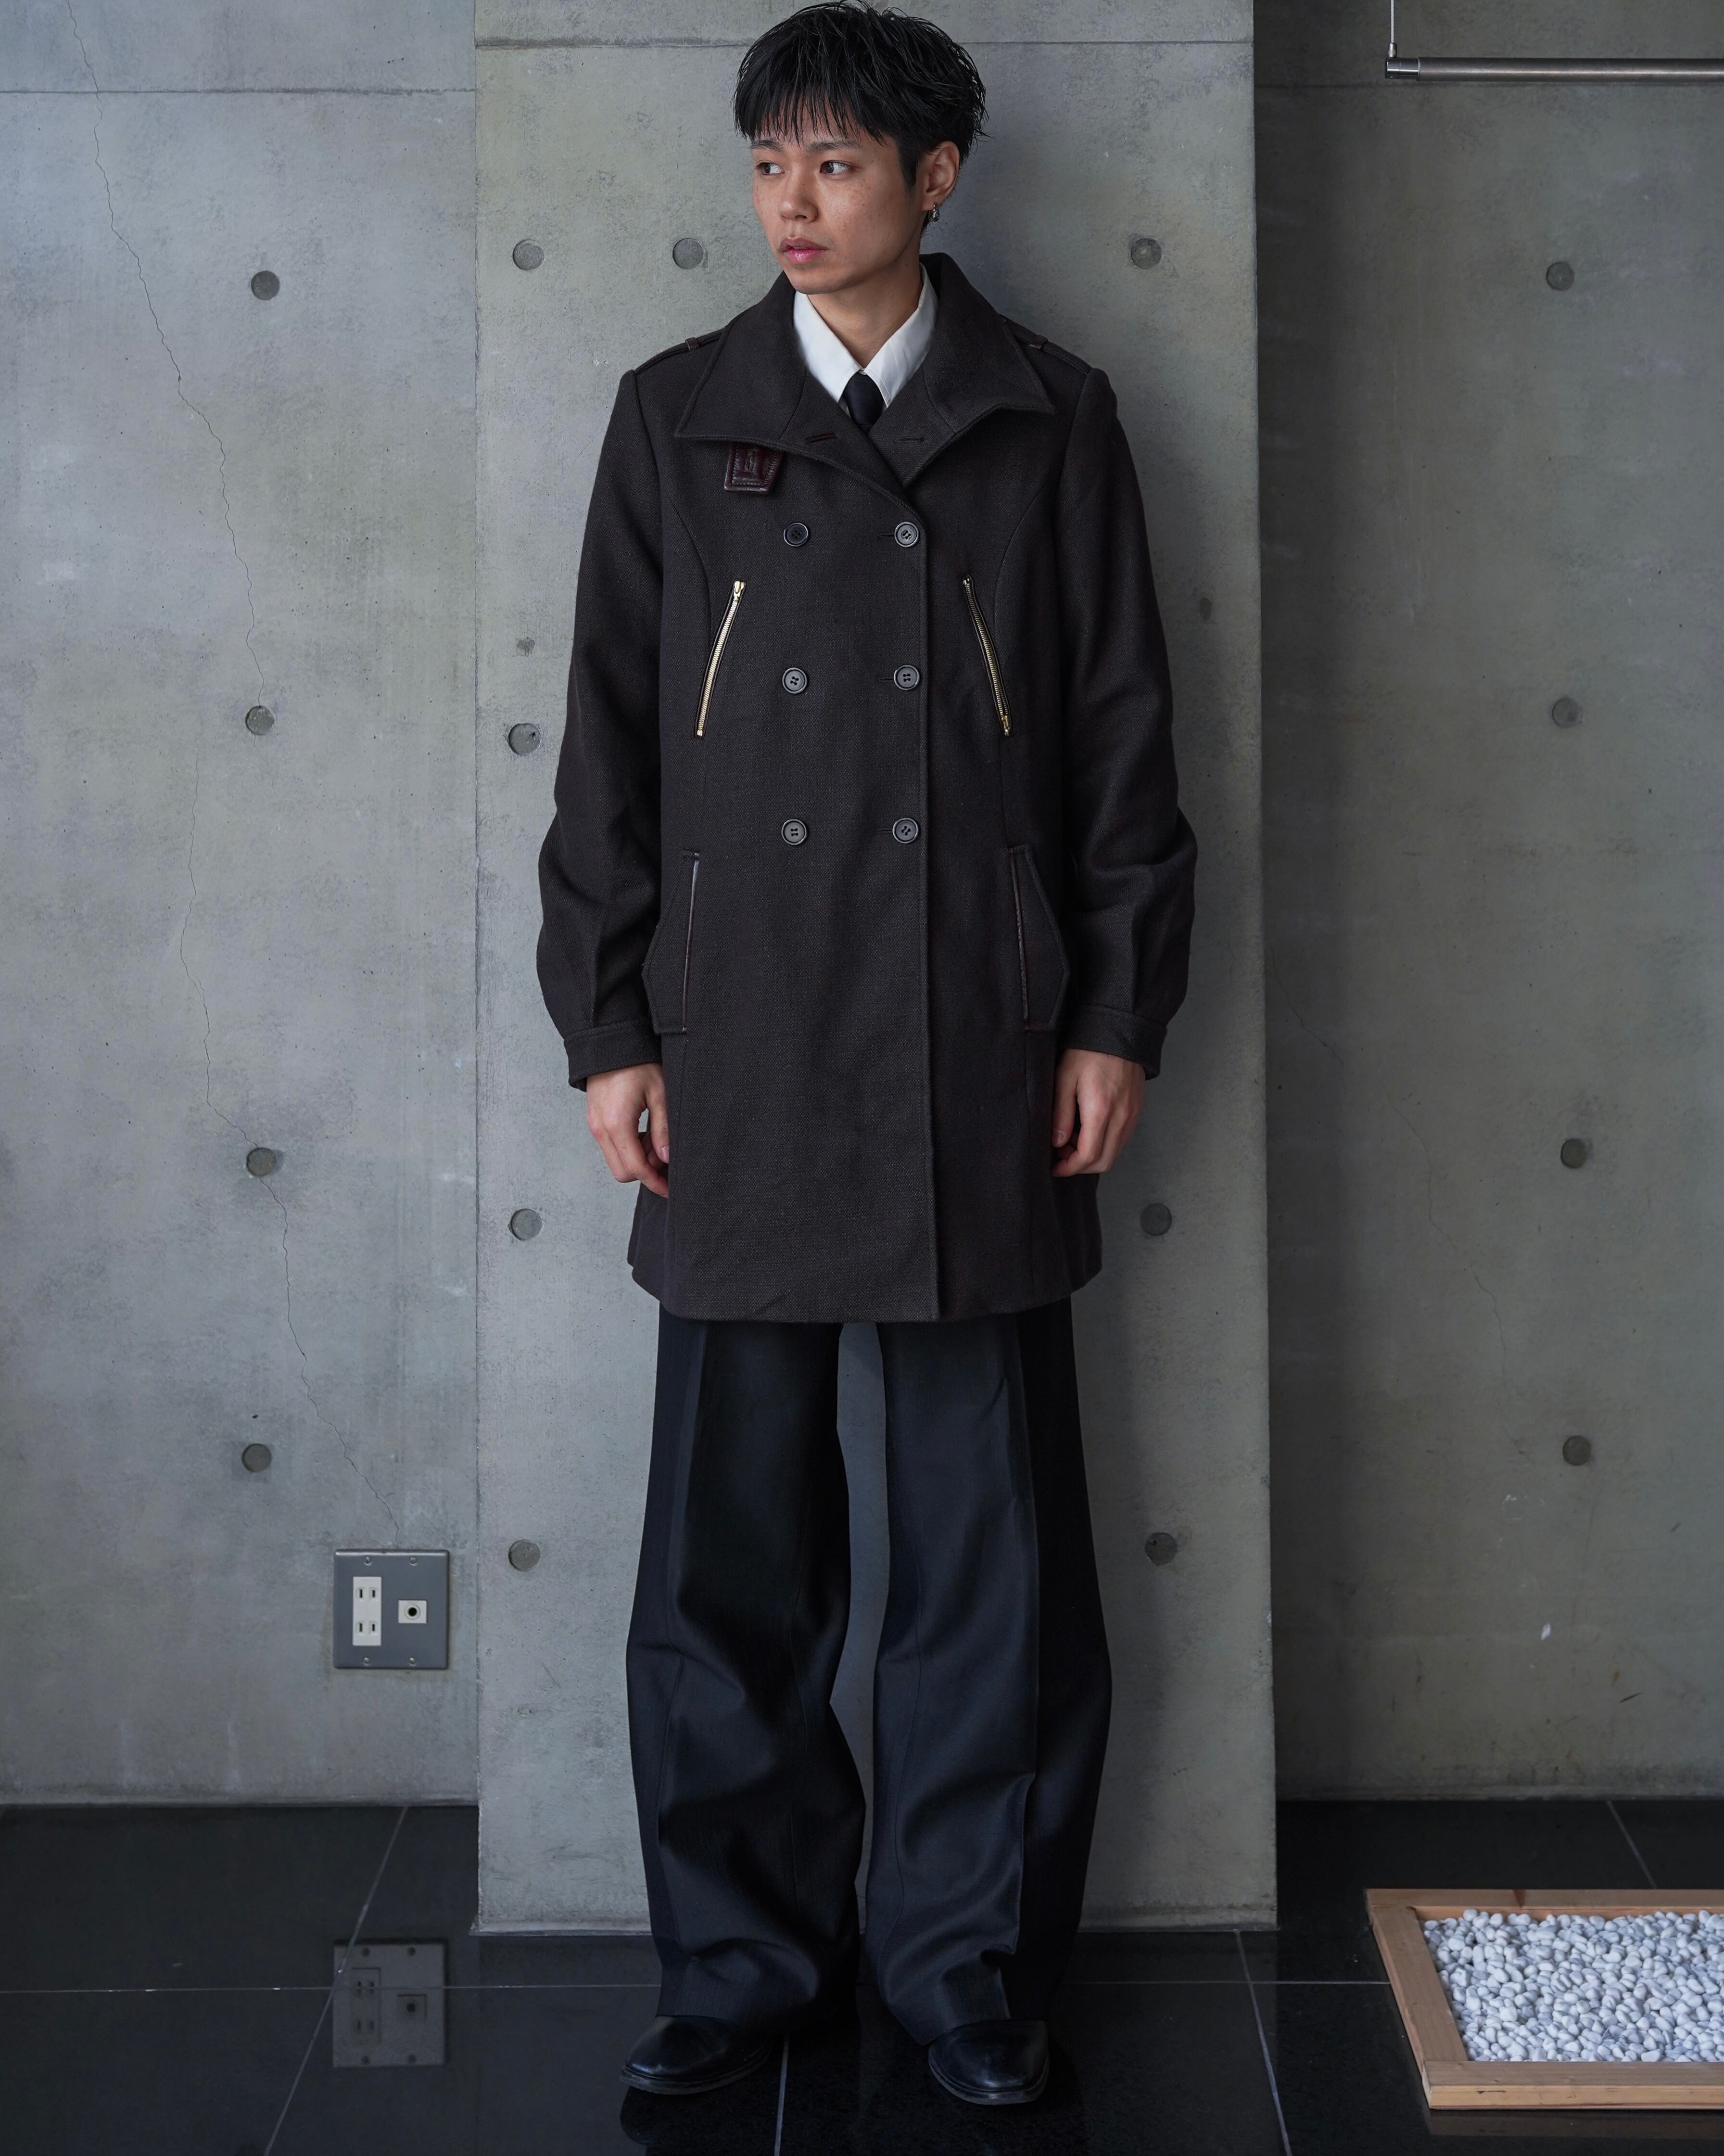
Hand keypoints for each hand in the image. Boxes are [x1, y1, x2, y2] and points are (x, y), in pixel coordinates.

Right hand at [586, 1062, 669, 1199]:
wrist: (610, 1043)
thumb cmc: (636, 1064)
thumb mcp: (659, 1094)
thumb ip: (663, 1129)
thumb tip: (667, 1159)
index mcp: (617, 1124)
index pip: (636, 1169)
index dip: (655, 1182)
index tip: (670, 1189)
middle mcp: (601, 1129)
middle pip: (622, 1172)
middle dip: (646, 1172)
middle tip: (664, 1155)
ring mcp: (595, 1126)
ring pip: (616, 1161)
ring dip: (638, 1159)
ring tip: (656, 1138)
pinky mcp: (594, 1121)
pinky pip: (611, 1147)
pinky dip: (629, 1147)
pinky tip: (643, 1131)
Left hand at [1051, 1049, 1143, 1176]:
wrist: (1118, 1032)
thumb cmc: (1087, 1052)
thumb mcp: (1064, 1078)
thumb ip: (1060, 1114)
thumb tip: (1057, 1143)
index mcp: (1101, 1110)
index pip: (1088, 1156)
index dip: (1069, 1168)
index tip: (1055, 1167)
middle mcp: (1122, 1117)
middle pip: (1104, 1162)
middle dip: (1080, 1166)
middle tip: (1061, 1154)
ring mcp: (1133, 1115)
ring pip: (1114, 1153)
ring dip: (1093, 1155)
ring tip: (1072, 1137)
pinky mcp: (1137, 1110)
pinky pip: (1122, 1139)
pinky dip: (1105, 1143)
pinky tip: (1089, 1128)